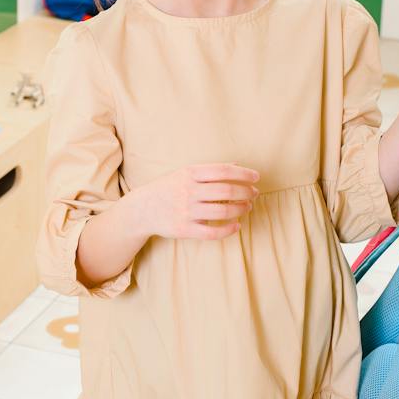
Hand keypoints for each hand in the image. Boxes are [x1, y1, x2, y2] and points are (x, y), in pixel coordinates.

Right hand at [130, 163, 260, 240]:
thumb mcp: (184, 173)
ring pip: (223, 212)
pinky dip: (229, 230)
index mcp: (190, 173)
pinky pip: (213, 233)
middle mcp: (188, 191)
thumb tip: (237, 165)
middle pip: (227, 192)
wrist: (143, 209)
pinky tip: (236, 226)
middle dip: (246, 192)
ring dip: (241, 210)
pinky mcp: (185, 229)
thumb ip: (210, 170)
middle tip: (254, 194)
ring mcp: (186, 211)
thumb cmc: (168, 188)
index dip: (243, 174)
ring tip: (246, 207)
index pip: (223, 171)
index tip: (256, 177)